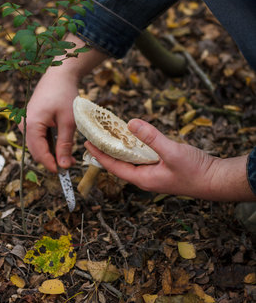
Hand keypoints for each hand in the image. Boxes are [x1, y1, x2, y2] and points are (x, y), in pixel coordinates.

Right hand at [21, 33, 105, 171]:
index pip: (38, 153)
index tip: (63, 173)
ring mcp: (27, 123)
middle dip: (52, 159)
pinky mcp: (31, 121)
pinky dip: (50, 143)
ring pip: (38, 145)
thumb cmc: (64, 94)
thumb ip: (65, 144)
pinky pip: (39, 137)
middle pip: (36, 151)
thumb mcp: (68, 121)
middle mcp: (25, 125)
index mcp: (31, 125)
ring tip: (69, 154)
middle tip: (71, 163)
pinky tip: (62, 143)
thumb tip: (63, 166)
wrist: (59, 75)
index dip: (51, 165)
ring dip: (52, 152)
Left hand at [85, 119, 253, 200]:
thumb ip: (152, 138)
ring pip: (131, 160)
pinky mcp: (162, 168)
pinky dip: (135, 147)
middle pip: (120, 164)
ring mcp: (154, 174)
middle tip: (95, 135)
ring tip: (109, 134)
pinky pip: (142, 157)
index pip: (114, 167)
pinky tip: (134, 137)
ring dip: (120, 148)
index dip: (99, 155)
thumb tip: (131, 123)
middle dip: (106, 150)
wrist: (216, 179)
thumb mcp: (172, 152)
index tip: (87, 143)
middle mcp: (146, 178)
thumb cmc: (196, 171)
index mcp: (143, 178)